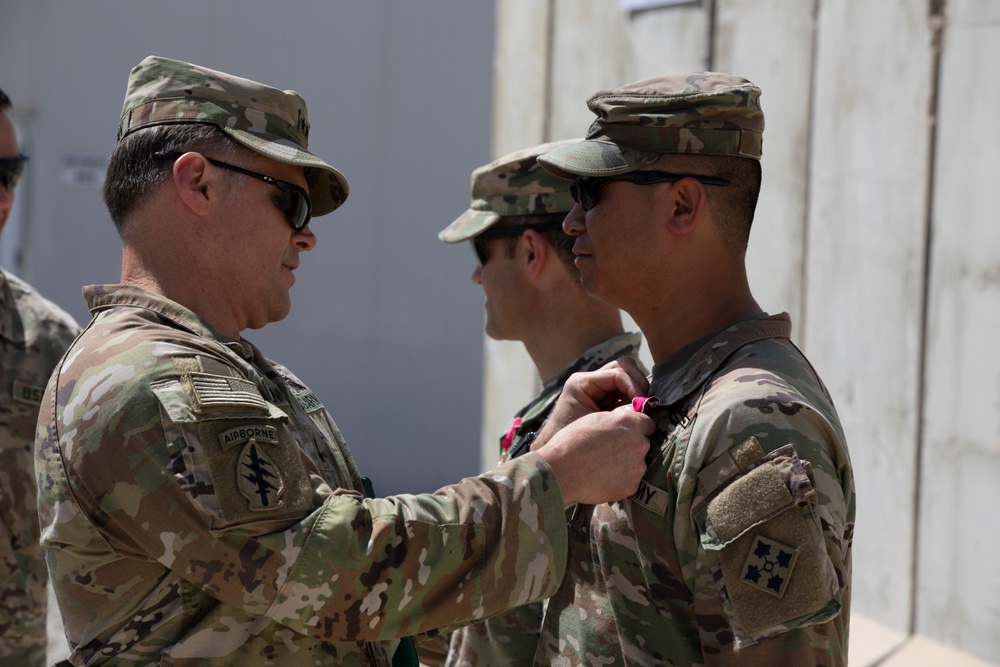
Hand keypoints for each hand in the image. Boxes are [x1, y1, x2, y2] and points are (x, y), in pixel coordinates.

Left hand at [535, 358, 648, 446]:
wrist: (556, 458)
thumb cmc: (571, 442)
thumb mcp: (597, 425)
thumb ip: (620, 414)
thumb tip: (645, 408)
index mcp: (582, 382)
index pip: (617, 373)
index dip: (634, 387)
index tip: (642, 406)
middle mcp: (589, 381)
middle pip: (623, 367)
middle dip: (638, 383)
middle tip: (645, 404)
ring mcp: (597, 389)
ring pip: (626, 377)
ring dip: (637, 391)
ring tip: (641, 410)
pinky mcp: (604, 399)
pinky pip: (624, 393)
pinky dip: (633, 401)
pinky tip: (636, 415)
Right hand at [535, 404, 652, 505]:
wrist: (562, 470)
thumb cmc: (573, 442)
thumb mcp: (595, 419)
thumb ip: (617, 421)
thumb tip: (627, 425)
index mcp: (630, 422)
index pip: (648, 424)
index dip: (637, 429)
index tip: (627, 434)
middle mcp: (639, 443)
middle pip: (643, 444)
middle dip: (631, 447)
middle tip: (611, 452)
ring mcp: (637, 466)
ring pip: (637, 463)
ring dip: (627, 464)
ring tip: (604, 466)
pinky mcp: (632, 486)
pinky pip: (630, 481)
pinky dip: (621, 480)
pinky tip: (603, 478)